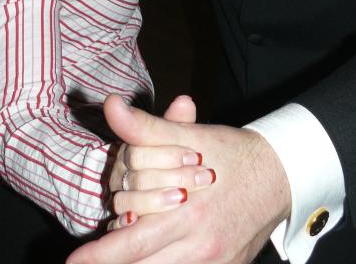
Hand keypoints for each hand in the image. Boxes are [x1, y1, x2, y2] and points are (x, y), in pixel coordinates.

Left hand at [68, 95, 291, 263]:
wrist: (281, 175)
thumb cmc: (231, 153)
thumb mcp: (190, 137)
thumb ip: (145, 128)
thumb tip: (111, 107)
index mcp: (189, 212)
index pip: (132, 244)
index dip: (101, 257)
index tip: (74, 263)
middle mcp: (201, 246)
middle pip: (143, 260)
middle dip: (119, 246)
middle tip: (118, 221)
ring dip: (142, 255)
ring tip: (135, 234)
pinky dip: (164, 260)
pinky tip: (158, 246)